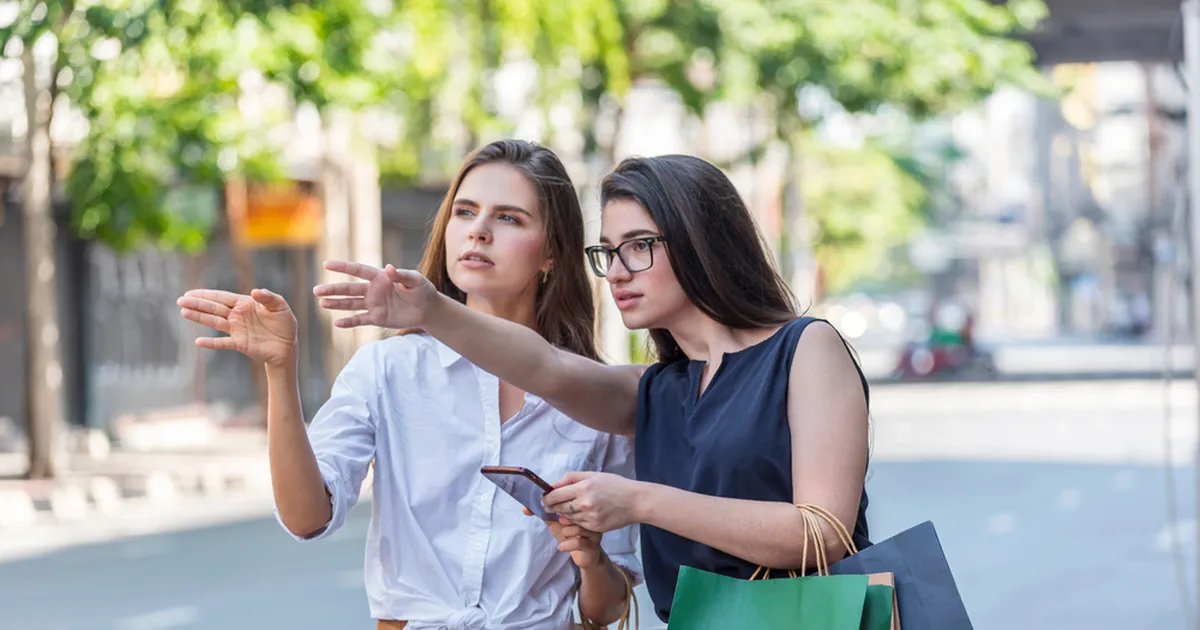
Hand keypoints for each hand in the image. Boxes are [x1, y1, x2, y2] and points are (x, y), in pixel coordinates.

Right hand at [177, 289, 296, 366]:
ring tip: (184, 312)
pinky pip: (223, 343)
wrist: (288, 346)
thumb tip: (254, 291)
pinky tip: (199, 341)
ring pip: (214, 322)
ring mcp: (237, 330)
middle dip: (197, 304)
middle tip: (180, 300)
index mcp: (245, 304)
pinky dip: (211, 343)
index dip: (206, 294)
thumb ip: (268, 297)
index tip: (190, 293)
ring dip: (200, 318)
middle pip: (214, 308)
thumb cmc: (284, 323)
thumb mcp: (280, 306)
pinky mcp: (240, 344)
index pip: (222, 297)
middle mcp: (237, 316)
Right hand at [313, 261, 437, 329]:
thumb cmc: (422, 290)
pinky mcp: (377, 318)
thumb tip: (388, 268)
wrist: (428, 310)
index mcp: (380, 278)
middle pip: (349, 289)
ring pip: (351, 304)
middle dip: (333, 290)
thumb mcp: (415, 280)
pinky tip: (337, 324)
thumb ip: (401, 275)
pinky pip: (360, 320)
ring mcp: (374, 305)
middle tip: (316, 290)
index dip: (343, 267)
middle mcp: (373, 290)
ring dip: (336, 304)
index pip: (358, 270)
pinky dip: (349, 322)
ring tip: (321, 303)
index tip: (326, 264)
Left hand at [525, 508, 606, 568]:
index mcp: (581, 509)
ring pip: (577, 528)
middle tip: (560, 523)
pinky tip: (561, 546)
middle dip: (562, 520)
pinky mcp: (593, 545)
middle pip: (573, 513)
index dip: (555, 504)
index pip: (568, 501)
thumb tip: (525, 509)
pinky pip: (579, 542)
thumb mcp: (556, 523)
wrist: (586, 555)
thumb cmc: (571, 536)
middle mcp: (589, 519)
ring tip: (565, 535)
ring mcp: (593, 532)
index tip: (547, 509)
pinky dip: (567, 545)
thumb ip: (544, 514)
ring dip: (566, 532)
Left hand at [542, 472, 642, 532]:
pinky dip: (576, 520)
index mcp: (583, 488)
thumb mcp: (594, 475)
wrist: (636, 502)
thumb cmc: (616, 485)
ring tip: (567, 508)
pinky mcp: (595, 527)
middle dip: (552, 507)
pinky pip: (579, 524)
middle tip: (550, 505)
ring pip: (568, 518)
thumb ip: (572, 478)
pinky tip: (580, 514)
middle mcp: (585, 504)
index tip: (543, 499)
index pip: (555, 495)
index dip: (546, 498)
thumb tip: (553, 485)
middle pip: (559, 508)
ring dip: (564, 514)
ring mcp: (590, 517)